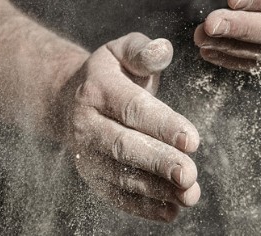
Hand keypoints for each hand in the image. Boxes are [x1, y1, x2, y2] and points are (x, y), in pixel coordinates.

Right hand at [58, 32, 200, 221]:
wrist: (68, 100)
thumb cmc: (111, 74)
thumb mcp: (122, 51)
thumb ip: (143, 50)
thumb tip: (162, 50)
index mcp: (97, 89)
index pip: (132, 109)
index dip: (163, 125)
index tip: (192, 140)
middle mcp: (86, 125)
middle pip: (123, 146)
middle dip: (159, 162)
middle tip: (189, 174)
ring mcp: (87, 155)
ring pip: (121, 176)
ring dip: (156, 189)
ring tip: (189, 194)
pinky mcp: (93, 178)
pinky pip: (117, 196)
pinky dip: (144, 207)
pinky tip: (172, 211)